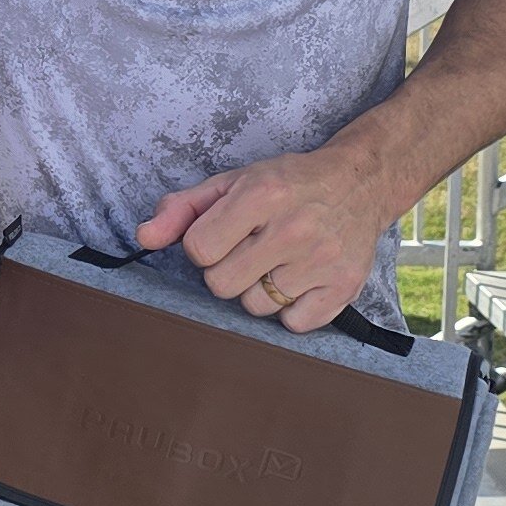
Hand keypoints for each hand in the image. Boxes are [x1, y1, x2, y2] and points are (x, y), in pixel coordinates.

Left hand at [139, 139, 409, 333]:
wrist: (360, 182)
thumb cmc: (287, 183)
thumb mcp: (233, 182)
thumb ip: (183, 208)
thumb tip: (145, 238)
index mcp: (261, 195)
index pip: (199, 249)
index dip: (204, 245)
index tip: (224, 234)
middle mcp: (293, 229)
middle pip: (221, 285)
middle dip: (227, 269)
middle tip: (250, 250)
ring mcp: (322, 261)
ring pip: (255, 307)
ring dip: (259, 289)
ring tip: (277, 262)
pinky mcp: (344, 287)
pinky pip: (293, 324)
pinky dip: (292, 308)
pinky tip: (300, 279)